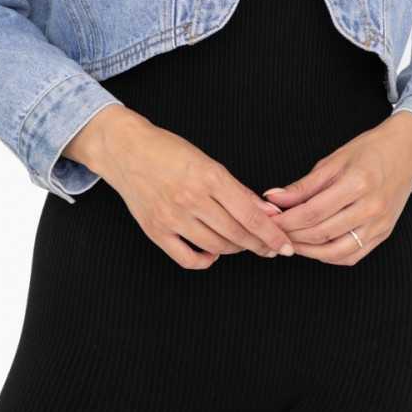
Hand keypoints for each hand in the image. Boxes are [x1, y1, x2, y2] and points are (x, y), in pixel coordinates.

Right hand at [65, 105, 295, 269]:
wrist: (125, 150)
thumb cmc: (168, 151)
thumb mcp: (208, 162)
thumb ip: (237, 190)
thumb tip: (267, 212)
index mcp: (209, 176)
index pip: (251, 215)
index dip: (272, 234)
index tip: (286, 245)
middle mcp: (191, 198)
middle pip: (237, 234)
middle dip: (260, 245)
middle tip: (271, 249)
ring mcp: (171, 217)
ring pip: (216, 247)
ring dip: (236, 250)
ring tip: (243, 244)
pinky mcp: (155, 231)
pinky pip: (187, 259)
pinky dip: (205, 261)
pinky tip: (213, 253)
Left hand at [259, 114, 411, 264]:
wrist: (406, 152)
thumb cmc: (370, 150)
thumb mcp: (334, 160)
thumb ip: (304, 185)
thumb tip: (274, 198)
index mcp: (357, 183)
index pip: (312, 212)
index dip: (286, 220)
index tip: (269, 220)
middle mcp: (371, 207)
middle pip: (322, 232)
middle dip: (292, 236)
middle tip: (273, 232)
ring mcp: (380, 224)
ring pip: (336, 251)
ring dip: (308, 251)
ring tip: (290, 243)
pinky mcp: (384, 234)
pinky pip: (353, 256)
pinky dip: (329, 257)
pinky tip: (315, 248)